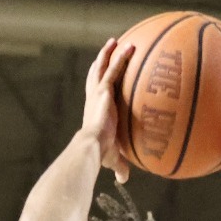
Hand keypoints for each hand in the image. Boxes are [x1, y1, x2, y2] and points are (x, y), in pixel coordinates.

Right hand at [79, 38, 133, 181]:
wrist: (91, 147)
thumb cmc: (99, 154)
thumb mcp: (113, 157)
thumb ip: (120, 164)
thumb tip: (125, 179)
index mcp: (96, 109)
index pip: (97, 91)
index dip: (100, 80)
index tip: (105, 73)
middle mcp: (95, 98)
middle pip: (96, 73)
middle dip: (103, 60)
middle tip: (110, 48)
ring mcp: (98, 93)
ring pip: (104, 67)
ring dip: (111, 53)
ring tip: (119, 41)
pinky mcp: (103, 91)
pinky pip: (114, 70)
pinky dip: (121, 58)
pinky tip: (129, 47)